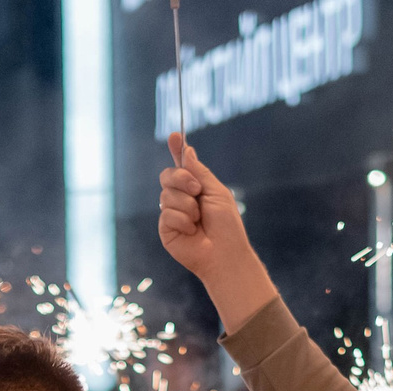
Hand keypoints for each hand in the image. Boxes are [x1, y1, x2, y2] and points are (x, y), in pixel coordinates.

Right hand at [157, 134, 276, 331]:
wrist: (224, 253)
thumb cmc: (226, 225)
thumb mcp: (216, 192)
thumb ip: (199, 172)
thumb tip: (187, 150)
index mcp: (195, 189)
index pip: (181, 166)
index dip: (176, 150)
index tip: (174, 135)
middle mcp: (181, 199)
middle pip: (167, 175)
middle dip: (181, 179)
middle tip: (197, 190)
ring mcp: (171, 214)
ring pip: (166, 195)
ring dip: (187, 205)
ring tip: (199, 220)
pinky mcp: (166, 230)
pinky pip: (166, 214)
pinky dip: (182, 220)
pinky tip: (192, 231)